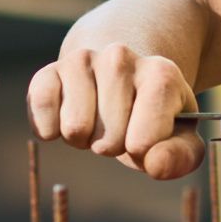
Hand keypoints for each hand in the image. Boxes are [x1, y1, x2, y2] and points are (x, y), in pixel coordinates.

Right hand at [25, 43, 202, 179]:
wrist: (120, 74)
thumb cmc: (151, 114)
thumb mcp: (178, 136)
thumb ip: (179, 157)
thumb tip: (155, 164)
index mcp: (161, 74)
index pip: (145, 139)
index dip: (142, 152)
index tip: (145, 137)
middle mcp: (121, 58)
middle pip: (109, 137)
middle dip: (113, 145)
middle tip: (119, 127)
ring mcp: (82, 60)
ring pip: (75, 127)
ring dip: (83, 138)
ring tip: (96, 120)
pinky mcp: (49, 71)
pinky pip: (41, 109)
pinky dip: (50, 129)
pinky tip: (67, 117)